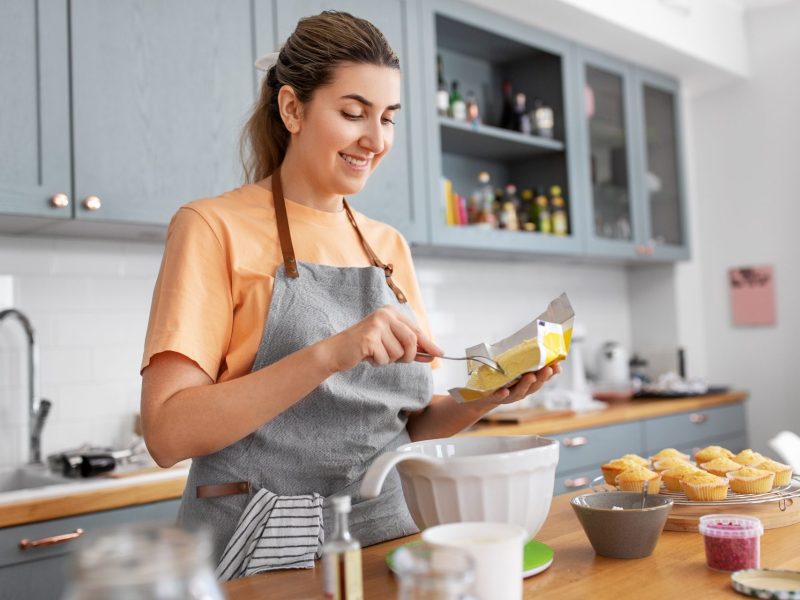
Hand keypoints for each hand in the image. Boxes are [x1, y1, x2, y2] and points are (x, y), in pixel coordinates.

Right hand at [322, 305, 441, 372]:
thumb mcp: (390, 343)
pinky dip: (378, 363)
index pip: (416, 330)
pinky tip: (368, 356)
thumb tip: (433, 354)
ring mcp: (377, 324)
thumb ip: (410, 347)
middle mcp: (385, 314)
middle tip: (393, 359)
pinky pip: (386, 359)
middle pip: (412, 341)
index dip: (428, 344)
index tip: (440, 354)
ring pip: (399, 353)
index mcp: (392, 312)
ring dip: (389, 360)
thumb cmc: (365, 348)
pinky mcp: (369, 338)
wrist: (337, 352)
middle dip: (407, 356)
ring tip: (376, 354)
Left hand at [478, 361, 561, 406]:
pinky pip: (498, 397)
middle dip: (542, 377)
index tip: (557, 366)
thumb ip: (522, 358)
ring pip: (519, 392)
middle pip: (534, 385)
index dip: (551, 373)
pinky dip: (502, 394)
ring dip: (525, 384)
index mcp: (527, 382)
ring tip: (531, 376)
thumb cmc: (501, 379)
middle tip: (548, 369)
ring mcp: (508, 395)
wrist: (483, 395)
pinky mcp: (494, 397)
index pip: (542, 378)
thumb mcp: (512, 368)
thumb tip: (532, 339)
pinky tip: (504, 391)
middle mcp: (521, 390)